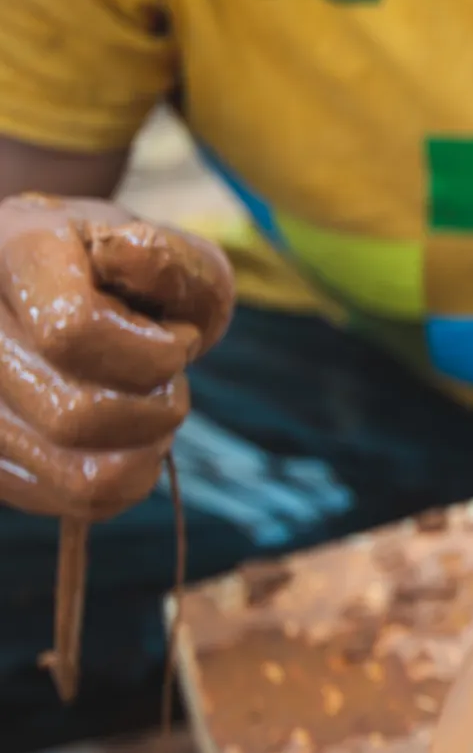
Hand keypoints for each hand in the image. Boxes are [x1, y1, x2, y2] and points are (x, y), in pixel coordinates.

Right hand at [0, 195, 233, 518]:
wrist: (78, 297)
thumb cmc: (133, 276)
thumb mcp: (171, 253)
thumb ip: (168, 260)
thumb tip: (131, 255)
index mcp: (13, 249)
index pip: (72, 331)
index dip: (153, 353)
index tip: (177, 338)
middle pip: (74, 416)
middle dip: (159, 407)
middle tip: (170, 379)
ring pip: (77, 474)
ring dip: (146, 449)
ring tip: (152, 407)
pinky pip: (73, 503)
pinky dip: (127, 482)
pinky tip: (128, 439)